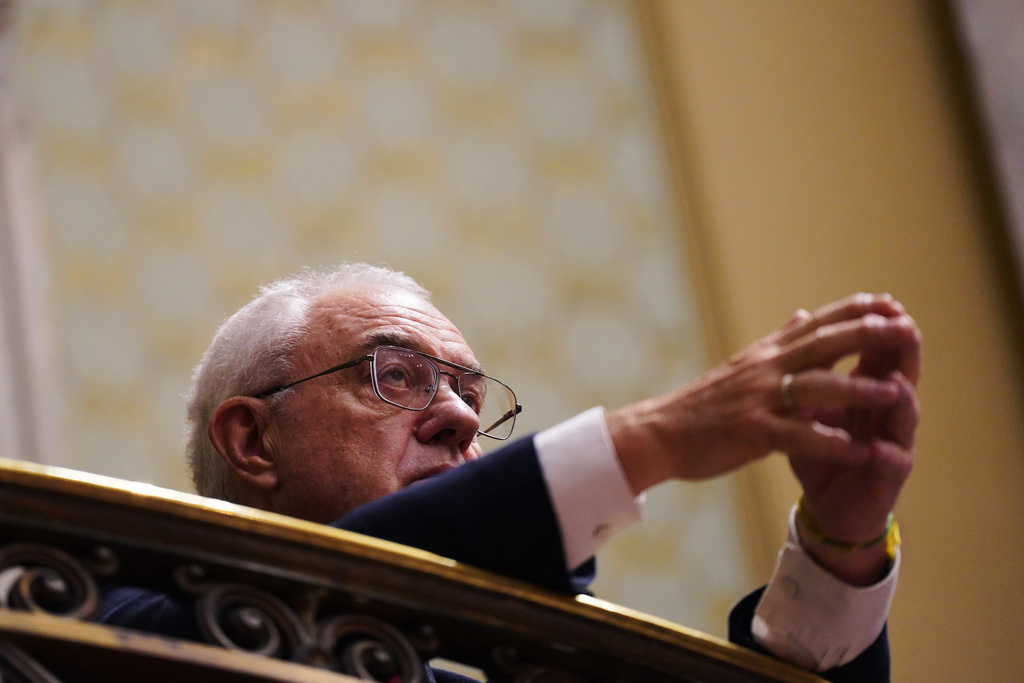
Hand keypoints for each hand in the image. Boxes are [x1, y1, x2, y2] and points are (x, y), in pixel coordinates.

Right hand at [606, 293, 918, 496]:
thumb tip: (803, 314)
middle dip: (867, 335)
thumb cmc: (704, 403)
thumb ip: (778, 341)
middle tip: (906, 329)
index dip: (854, 312)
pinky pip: (797, 436)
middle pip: (822, 346)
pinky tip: (857, 449)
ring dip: (857, 389)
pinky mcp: (751, 433)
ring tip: (895, 392)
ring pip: (814, 388)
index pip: (817, 324)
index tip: (890, 302)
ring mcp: (758, 400)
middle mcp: (765, 369)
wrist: (660, 432)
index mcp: (767, 353)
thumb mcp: (743, 365)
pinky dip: (828, 441)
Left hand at [783, 299, 919, 583]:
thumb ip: (806, 363)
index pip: (877, 353)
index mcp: (864, 392)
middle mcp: (883, 414)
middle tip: (905, 328)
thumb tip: (800, 316)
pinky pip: (890, 465)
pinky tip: (878, 448)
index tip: (880, 302)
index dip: (880, 329)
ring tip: (896, 384)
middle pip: (898, 376)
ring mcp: (890, 445)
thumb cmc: (818, 449)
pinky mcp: (885, 479)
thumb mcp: (806, 402)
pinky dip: (886, 455)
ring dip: (901, 401)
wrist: (823, 504)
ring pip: (902, 418)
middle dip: (903, 353)